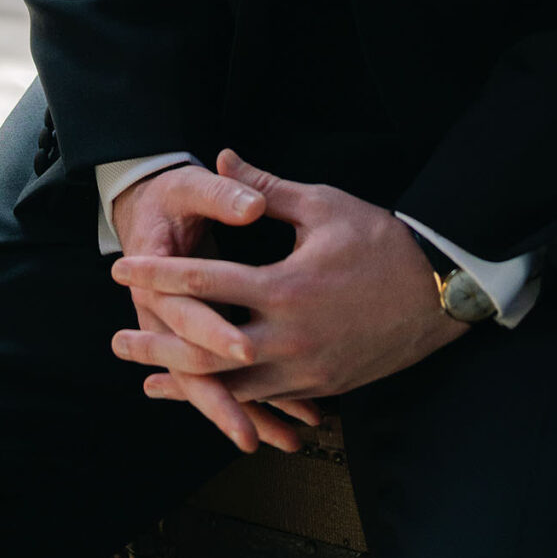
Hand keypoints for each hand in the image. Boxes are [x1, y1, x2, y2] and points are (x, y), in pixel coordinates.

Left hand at [112, 151, 464, 423]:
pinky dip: (231, 400)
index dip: (157, 276)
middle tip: (116, 344)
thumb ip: (266, 187)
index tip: (120, 270)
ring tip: (147, 382)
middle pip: (205, 353)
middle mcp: (288, 338)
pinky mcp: (321, 386)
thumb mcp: (322, 205)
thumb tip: (224, 157)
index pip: (204, 283)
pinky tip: (208, 399)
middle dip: (156, 349)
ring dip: (187, 385)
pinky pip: (266, 400)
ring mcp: (306, 370)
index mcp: (283, 288)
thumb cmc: (380, 240)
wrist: (439, 291)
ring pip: (233, 389)